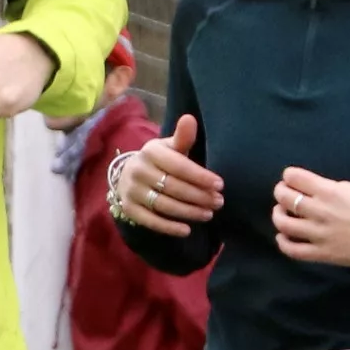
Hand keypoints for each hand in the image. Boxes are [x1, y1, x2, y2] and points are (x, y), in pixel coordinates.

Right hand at [111, 116, 221, 236]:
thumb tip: (190, 119)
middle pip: (173, 187)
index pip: (178, 165)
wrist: (130, 175)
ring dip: (189, 212)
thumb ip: (183, 137)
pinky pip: (150, 221)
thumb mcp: (171, 147)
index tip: (220, 185)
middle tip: (219, 202)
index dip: (200, 176)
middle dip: (199, 196)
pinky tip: (187, 230)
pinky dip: (169, 227)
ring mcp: (131, 190)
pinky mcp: (129, 208)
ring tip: (208, 214)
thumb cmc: (161, 161)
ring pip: (164, 205)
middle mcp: (138, 170)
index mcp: (150, 151)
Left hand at [273, 165, 349, 268]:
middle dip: (280, 192)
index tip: (290, 180)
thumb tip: (307, 189)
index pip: (294, 177)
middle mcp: (320, 211)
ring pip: (283, 223)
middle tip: (284, 194)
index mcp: (329, 191)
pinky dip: (282, 242)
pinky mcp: (322, 253)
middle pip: (284, 197)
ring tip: (282, 214)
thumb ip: (327, 188)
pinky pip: (293, 250)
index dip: (288, 177)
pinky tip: (283, 237)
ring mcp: (319, 234)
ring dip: (278, 215)